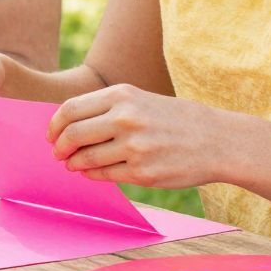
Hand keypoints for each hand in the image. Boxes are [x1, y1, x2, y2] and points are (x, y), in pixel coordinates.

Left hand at [49, 84, 234, 189]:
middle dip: (60, 147)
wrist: (218, 141)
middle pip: (73, 134)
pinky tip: (93, 172)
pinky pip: (104, 175)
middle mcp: (126, 118)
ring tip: (74, 164)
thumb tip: (68, 125)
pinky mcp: (143, 173)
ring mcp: (135, 147)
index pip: (70, 109)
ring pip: (86, 158)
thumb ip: (107, 108)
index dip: (55, 125)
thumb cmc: (175, 119)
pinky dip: (92, 175)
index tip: (52, 135)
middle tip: (58, 154)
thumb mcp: (141, 100)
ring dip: (74, 163)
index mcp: (122, 95)